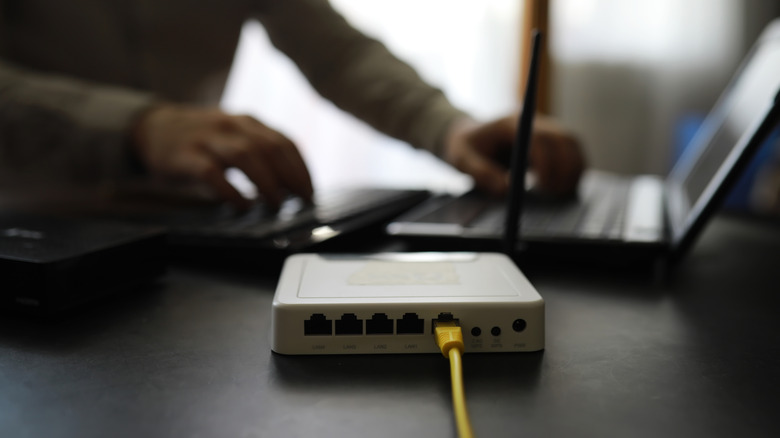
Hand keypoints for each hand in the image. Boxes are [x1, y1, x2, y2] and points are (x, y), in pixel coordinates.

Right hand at [131, 105, 312, 208]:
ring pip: (245, 155)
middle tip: (302, 200)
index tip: (310, 191)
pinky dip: (231, 190)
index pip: (284, 142)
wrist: (152, 127)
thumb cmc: (202, 139)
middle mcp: (230, 126)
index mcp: (248, 122)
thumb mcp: (234, 136)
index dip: (301, 167)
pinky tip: (242, 205)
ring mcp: (207, 139)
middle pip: (270, 147)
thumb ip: (260, 151)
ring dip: (266, 182)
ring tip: (277, 204)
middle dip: (291, 176)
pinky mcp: (185, 156)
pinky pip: (211, 173)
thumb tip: (293, 183)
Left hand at [444, 113, 584, 196]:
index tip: (542, 186)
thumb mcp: (463, 159)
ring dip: (573, 170)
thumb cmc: (466, 146)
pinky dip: (575, 169)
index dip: (546, 162)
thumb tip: (506, 191)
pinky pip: (573, 152)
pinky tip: (565, 187)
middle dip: (564, 169)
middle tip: (554, 195)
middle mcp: (534, 122)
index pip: (539, 137)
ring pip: (572, 145)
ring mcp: (546, 129)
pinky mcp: (552, 140)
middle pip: (563, 139)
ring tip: (560, 194)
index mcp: (511, 123)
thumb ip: (482, 173)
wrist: (471, 135)